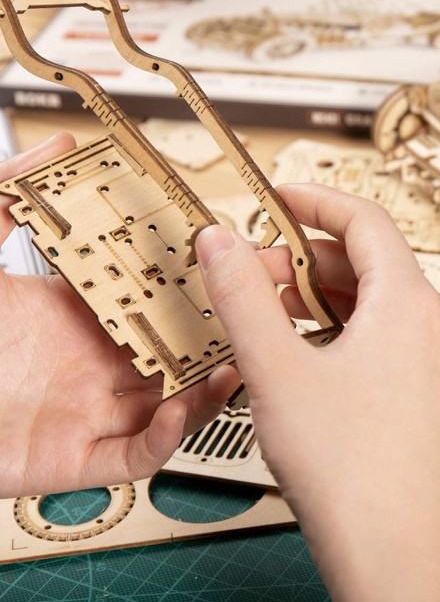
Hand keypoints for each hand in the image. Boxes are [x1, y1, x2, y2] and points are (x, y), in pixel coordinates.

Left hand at [0, 134, 238, 497]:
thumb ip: (9, 196)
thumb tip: (58, 144)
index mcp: (77, 317)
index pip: (153, 299)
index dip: (193, 287)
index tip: (225, 268)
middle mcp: (91, 364)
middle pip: (175, 353)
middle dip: (216, 340)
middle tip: (253, 319)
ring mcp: (87, 412)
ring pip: (170, 405)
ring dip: (207, 390)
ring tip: (236, 366)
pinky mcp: (74, 457)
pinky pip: (136, 454)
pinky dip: (166, 438)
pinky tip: (180, 410)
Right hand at [196, 184, 439, 601]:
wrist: (398, 561)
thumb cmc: (351, 474)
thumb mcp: (277, 370)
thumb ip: (244, 296)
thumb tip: (222, 242)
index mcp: (410, 304)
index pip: (365, 220)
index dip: (316, 201)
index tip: (278, 198)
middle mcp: (437, 328)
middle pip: (369, 264)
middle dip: (306, 262)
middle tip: (254, 277)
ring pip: (378, 307)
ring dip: (323, 301)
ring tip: (272, 322)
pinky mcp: (434, 400)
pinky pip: (389, 344)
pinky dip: (345, 336)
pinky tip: (308, 363)